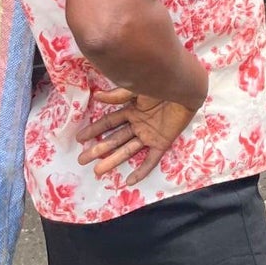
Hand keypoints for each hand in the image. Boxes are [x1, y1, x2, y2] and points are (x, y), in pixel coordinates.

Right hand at [76, 88, 198, 185]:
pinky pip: (151, 159)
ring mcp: (149, 135)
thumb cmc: (162, 84)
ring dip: (113, 160)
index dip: (94, 130)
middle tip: (82, 160)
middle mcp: (138, 124)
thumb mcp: (137, 88)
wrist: (185, 88)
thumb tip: (97, 96)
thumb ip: (118, 95)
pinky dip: (141, 171)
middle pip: (114, 140)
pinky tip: (130, 181)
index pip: (108, 123)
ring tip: (97, 171)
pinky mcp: (162, 142)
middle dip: (98, 150)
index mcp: (131, 111)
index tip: (80, 139)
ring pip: (127, 151)